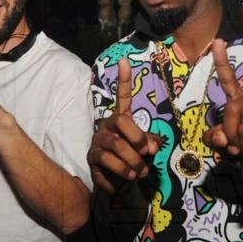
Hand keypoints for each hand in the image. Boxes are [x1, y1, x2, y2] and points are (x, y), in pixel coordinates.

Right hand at [87, 58, 161, 192]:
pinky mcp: (91, 162)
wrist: (112, 180)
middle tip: (146, 158)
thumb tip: (149, 147)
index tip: (125, 60)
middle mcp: (106, 128)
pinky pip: (105, 169)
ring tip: (139, 174)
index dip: (124, 80)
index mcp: (120, 120)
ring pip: (115, 149)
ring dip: (131, 165)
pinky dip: (118, 178)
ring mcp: (97, 145)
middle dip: (137, 142)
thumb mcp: (144, 148)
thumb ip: (150, 143)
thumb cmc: (131, 158)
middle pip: (121, 124)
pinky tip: (123, 181)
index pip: (123, 97)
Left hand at [202, 39, 242, 178]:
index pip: (230, 80)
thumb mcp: (226, 144)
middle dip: (226, 131)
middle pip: (231, 108)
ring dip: (238, 148)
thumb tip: (220, 138)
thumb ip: (216, 138)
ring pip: (242, 129)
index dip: (222, 62)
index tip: (217, 41)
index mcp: (241, 104)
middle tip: (231, 146)